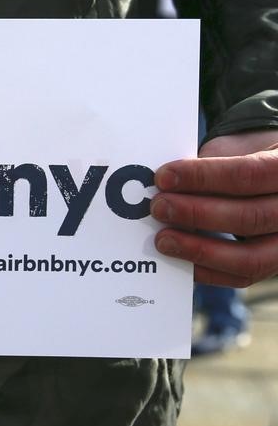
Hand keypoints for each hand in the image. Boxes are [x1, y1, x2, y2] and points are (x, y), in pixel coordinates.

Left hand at [151, 129, 277, 286]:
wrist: (265, 174)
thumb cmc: (241, 158)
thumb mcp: (233, 149)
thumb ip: (208, 164)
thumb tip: (165, 184)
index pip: (250, 173)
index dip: (204, 177)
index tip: (164, 177)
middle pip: (250, 217)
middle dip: (197, 214)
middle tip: (159, 207)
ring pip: (250, 257)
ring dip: (199, 249)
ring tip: (163, 239)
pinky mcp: (273, 264)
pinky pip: (242, 276)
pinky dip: (206, 270)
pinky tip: (178, 258)